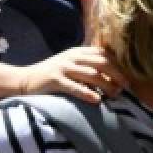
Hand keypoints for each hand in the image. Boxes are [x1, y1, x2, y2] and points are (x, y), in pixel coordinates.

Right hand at [14, 46, 128, 103]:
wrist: (25, 80)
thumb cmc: (52, 75)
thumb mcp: (69, 65)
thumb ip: (87, 66)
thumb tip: (112, 76)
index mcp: (76, 52)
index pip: (102, 53)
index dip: (117, 64)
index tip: (126, 77)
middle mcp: (71, 57)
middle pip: (101, 62)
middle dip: (117, 74)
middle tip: (126, 87)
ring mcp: (62, 67)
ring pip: (91, 74)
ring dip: (106, 85)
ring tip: (115, 95)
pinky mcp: (54, 80)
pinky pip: (74, 87)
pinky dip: (87, 93)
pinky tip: (96, 100)